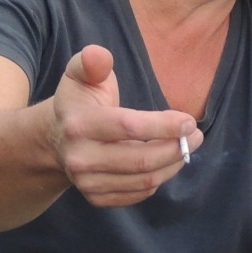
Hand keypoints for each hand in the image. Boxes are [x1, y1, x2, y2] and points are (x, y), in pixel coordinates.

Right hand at [49, 45, 199, 207]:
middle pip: (141, 160)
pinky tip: (166, 162)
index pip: (129, 127)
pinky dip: (159, 179)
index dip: (163, 126)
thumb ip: (92, 62)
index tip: (189, 121)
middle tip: (196, 136)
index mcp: (78, 124)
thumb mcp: (80, 73)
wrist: (55, 138)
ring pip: (143, 180)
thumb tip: (99, 55)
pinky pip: (138, 194)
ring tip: (186, 147)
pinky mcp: (96, 198)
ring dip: (173, 164)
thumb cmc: (78, 100)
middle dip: (176, 148)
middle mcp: (80, 158)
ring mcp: (87, 182)